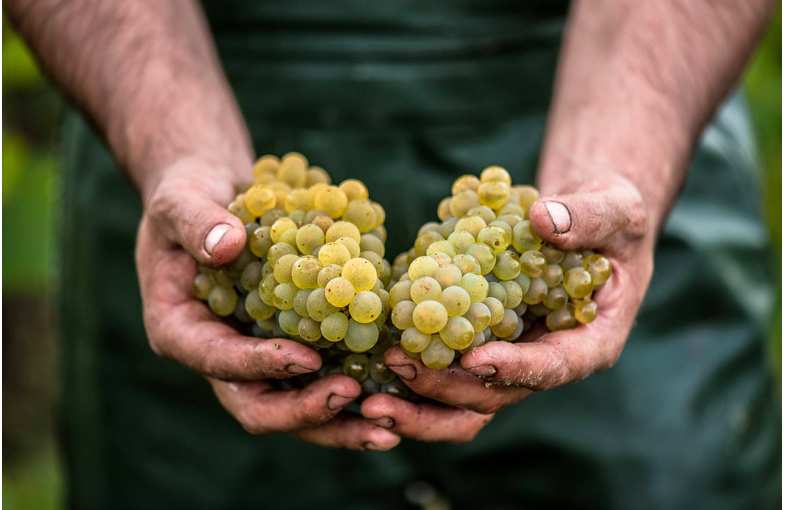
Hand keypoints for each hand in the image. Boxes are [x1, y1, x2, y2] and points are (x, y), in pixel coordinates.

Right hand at [135, 157, 398, 450]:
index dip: (261, 364)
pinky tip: (395, 394)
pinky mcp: (286, 347)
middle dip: (306, 411)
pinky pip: (317, 380)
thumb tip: (226, 245)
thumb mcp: (181, 197)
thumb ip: (197, 222)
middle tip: (357, 399)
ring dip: (337, 420)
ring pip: (291, 406)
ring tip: (388, 426)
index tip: (309, 357)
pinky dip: (351, 392)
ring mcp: (254, 357)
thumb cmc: (188, 193)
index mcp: (180, 329)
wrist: (213, 195)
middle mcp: (216, 356)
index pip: (217, 360)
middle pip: (256, 405)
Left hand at [363, 175, 650, 435]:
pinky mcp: (477, 342)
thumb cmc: (612, 219)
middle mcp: (545, 361)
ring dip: (419, 400)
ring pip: (463, 400)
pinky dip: (409, 373)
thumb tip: (544, 219)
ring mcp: (508, 357)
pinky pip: (443, 369)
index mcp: (590, 342)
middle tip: (399, 362)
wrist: (584, 225)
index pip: (554, 367)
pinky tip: (369, 361)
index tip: (475, 358)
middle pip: (496, 395)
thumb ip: (589, 215)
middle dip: (447, 387)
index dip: (516, 369)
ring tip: (371, 394)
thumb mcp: (616, 207)